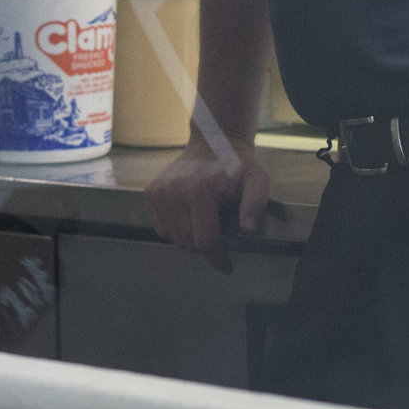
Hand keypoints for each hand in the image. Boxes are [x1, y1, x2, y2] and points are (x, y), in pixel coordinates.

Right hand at [146, 137, 270, 274]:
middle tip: (225, 238)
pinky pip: (163, 229)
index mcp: (197, 190)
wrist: (212, 141)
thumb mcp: (257, 180)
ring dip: (192, 239)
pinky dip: (178, 231)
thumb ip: (256, 205)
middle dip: (208, 247)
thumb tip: (248, 231)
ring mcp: (158, 193)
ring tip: (209, 224)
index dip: (217, 258)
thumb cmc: (235, 164)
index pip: (204, 239)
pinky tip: (192, 218)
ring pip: (174, 238)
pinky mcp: (151, 193)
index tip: (227, 267)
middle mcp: (172, 192)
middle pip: (188, 242)